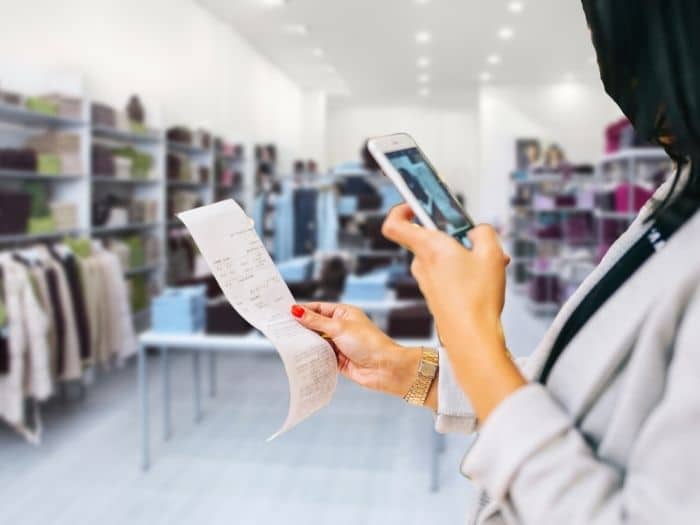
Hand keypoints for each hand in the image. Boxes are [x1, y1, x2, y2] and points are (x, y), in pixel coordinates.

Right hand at [290, 302, 434, 405]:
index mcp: (344, 313)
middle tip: (281, 328)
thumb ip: (315, 321)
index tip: (284, 312)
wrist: (385, 369)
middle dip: (301, 328)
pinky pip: (322, 356)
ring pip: (317, 342)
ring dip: (306, 343)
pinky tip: (300, 357)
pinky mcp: (339, 360)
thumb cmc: (368, 343)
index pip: (318, 309)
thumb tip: (296, 311)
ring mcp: (340, 344)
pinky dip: (313, 356)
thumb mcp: (338, 328)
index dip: (302, 310)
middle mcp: (341, 327)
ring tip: (287, 343)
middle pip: (316, 325)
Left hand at [381, 204, 523, 421]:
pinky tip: (487, 279)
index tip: (415, 204)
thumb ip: (484, 233)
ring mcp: (427, 282)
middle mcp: (422, 264)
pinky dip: (465, 272)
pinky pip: (448, 274)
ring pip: (443, 257)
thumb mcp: (492, 253)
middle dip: (455, 235)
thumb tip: (478, 232)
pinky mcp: (436, 296)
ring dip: (465, 255)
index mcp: (429, 248)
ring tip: (493, 262)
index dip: (401, 210)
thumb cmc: (478, 299)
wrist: (473, 338)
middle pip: (430, 238)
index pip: (395, 224)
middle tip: (477, 238)